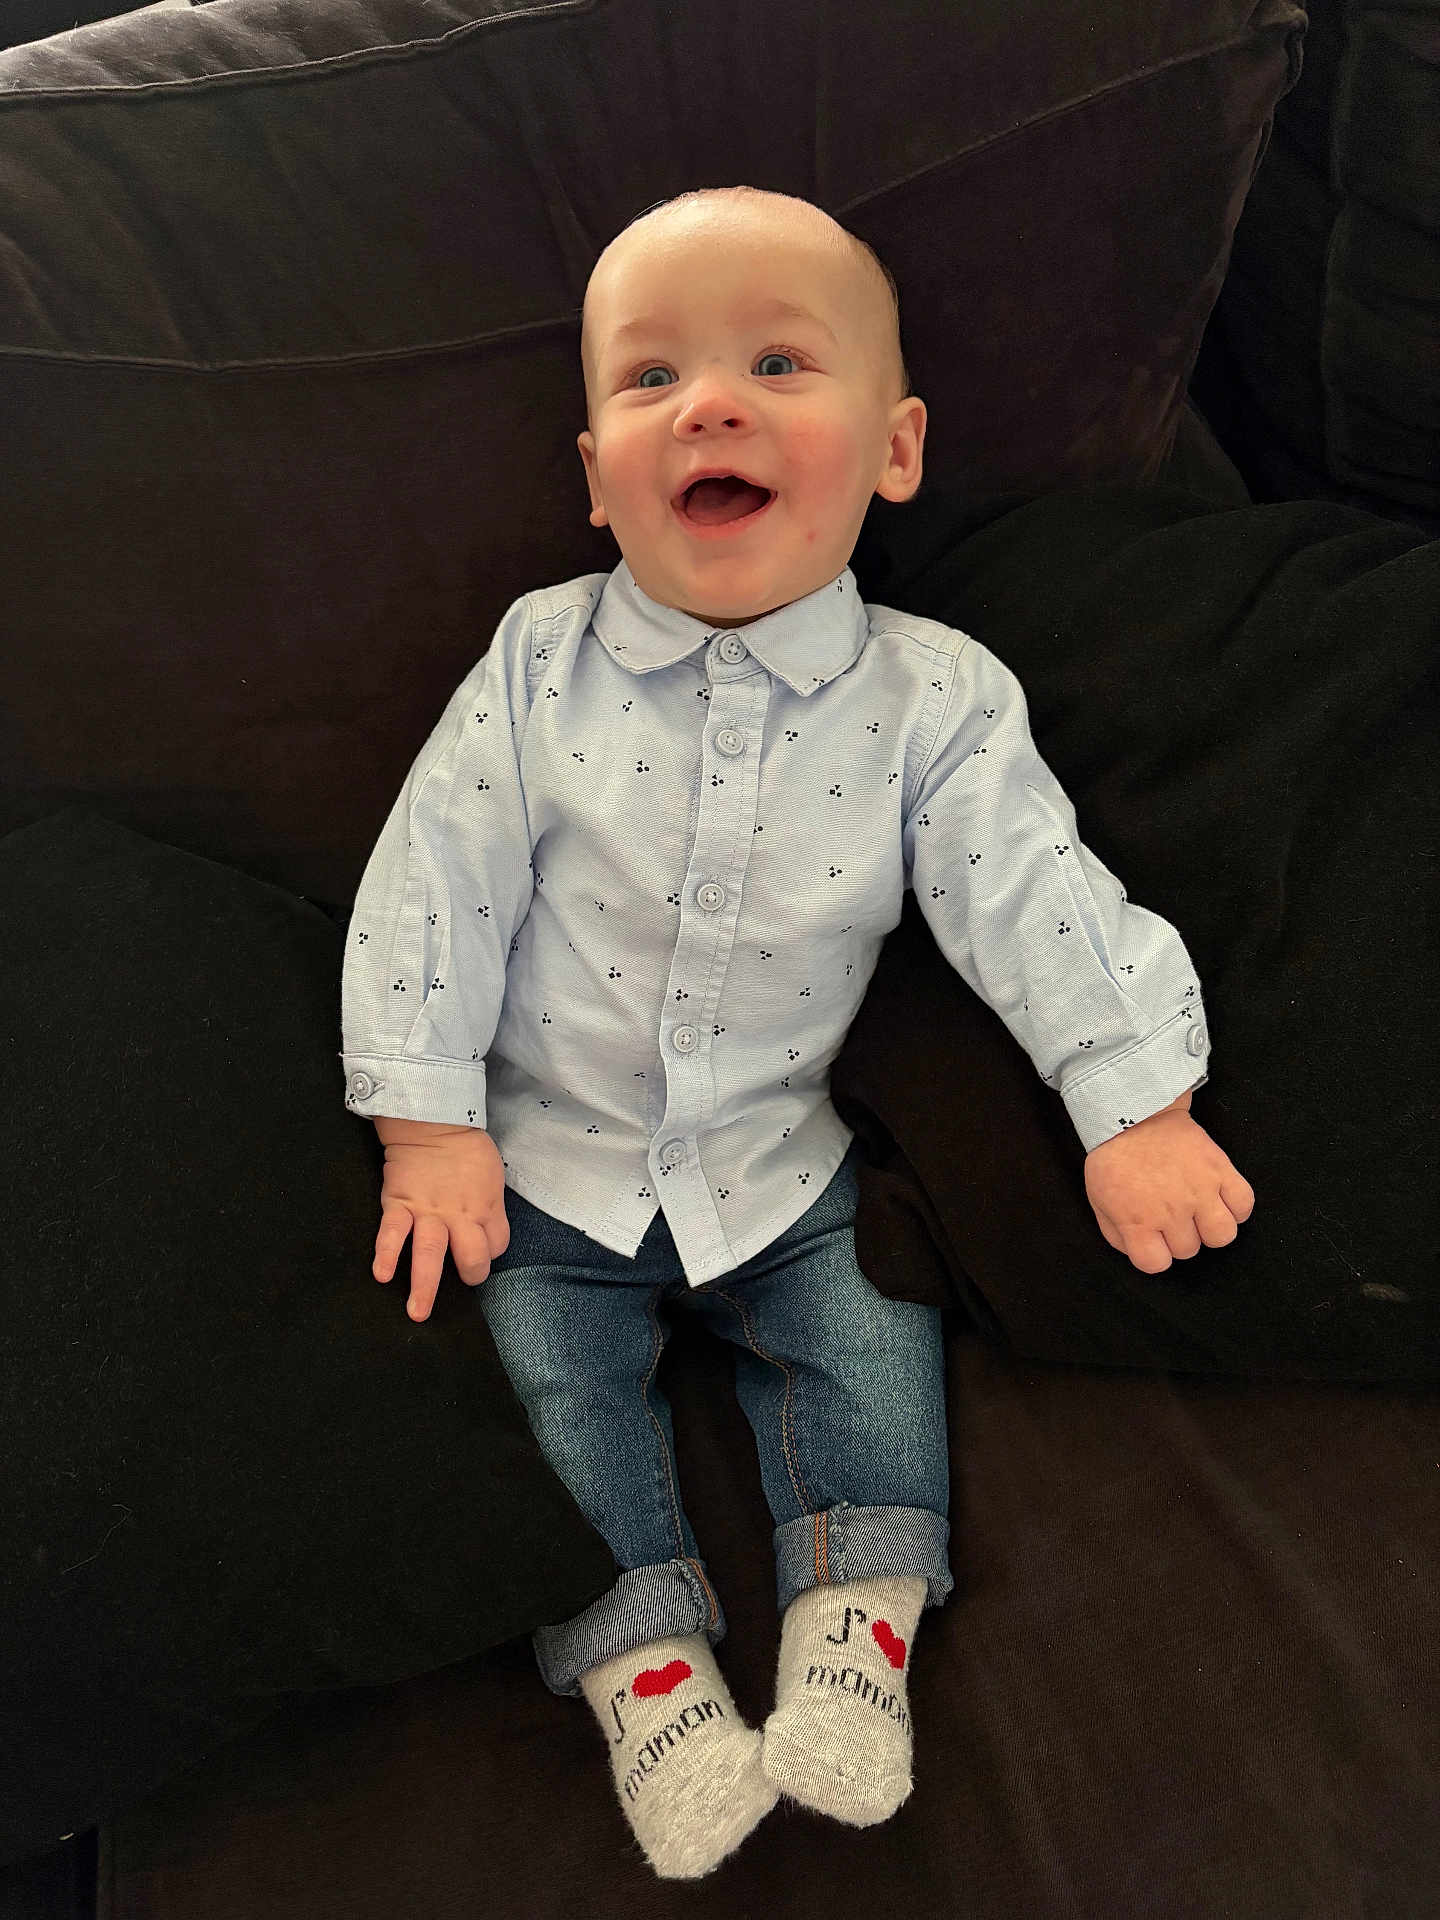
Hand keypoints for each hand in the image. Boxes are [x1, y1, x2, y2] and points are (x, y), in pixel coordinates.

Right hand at [372, 1125, 509, 1320]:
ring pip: (429, 1253)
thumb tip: (484, 1231)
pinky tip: (382, 1275)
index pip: (496, 1245)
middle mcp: (459, 1215)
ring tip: (417, 1312)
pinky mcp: (399, 1204)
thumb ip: (489, 1208)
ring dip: (423, 1286)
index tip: (479, 1251)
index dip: (490, 1252)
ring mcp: (427, 1212)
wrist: (432, 1122)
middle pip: (471, 1256)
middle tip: (462, 1287)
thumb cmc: (466, 1149)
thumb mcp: (493, 1177)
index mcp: (485, 1207)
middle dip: (469, 1275)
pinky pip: (392, 1233)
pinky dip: (386, 1255)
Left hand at [1084, 1092, 1254, 1273]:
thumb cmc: (1114, 1157)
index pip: (1157, 1264)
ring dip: (1211, 1228)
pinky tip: (1219, 1198)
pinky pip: (1244, 1205)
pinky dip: (1235, 1207)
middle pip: (1189, 1250)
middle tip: (1171, 1213)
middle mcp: (1171, 1211)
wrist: (1134, 1113)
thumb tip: (1140, 1251)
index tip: (1152, 1239)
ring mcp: (1200, 1190)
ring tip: (1198, 1210)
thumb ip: (1117, 1235)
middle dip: (1179, 1235)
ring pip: (1222, 1236)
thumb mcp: (1099, 1200)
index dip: (1154, 1254)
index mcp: (1138, 1221)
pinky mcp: (1221, 1169)